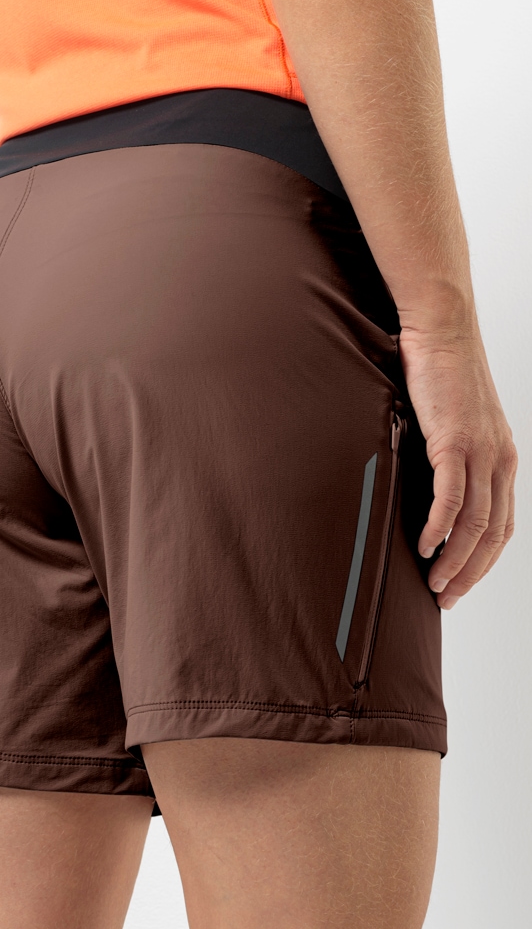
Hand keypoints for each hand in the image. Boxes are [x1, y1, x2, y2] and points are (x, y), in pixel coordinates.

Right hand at [398, 320, 516, 608]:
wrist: (442, 331)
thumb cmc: (441, 374)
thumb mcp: (454, 425)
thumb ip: (451, 459)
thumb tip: (428, 491)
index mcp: (502, 458)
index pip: (501, 525)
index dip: (483, 562)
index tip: (460, 583)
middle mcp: (499, 459)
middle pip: (493, 534)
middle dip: (471, 573)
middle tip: (447, 597)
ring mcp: (480, 451)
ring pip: (475, 524)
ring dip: (455, 559)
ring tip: (434, 582)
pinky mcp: (455, 441)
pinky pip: (451, 498)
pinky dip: (439, 527)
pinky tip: (425, 545)